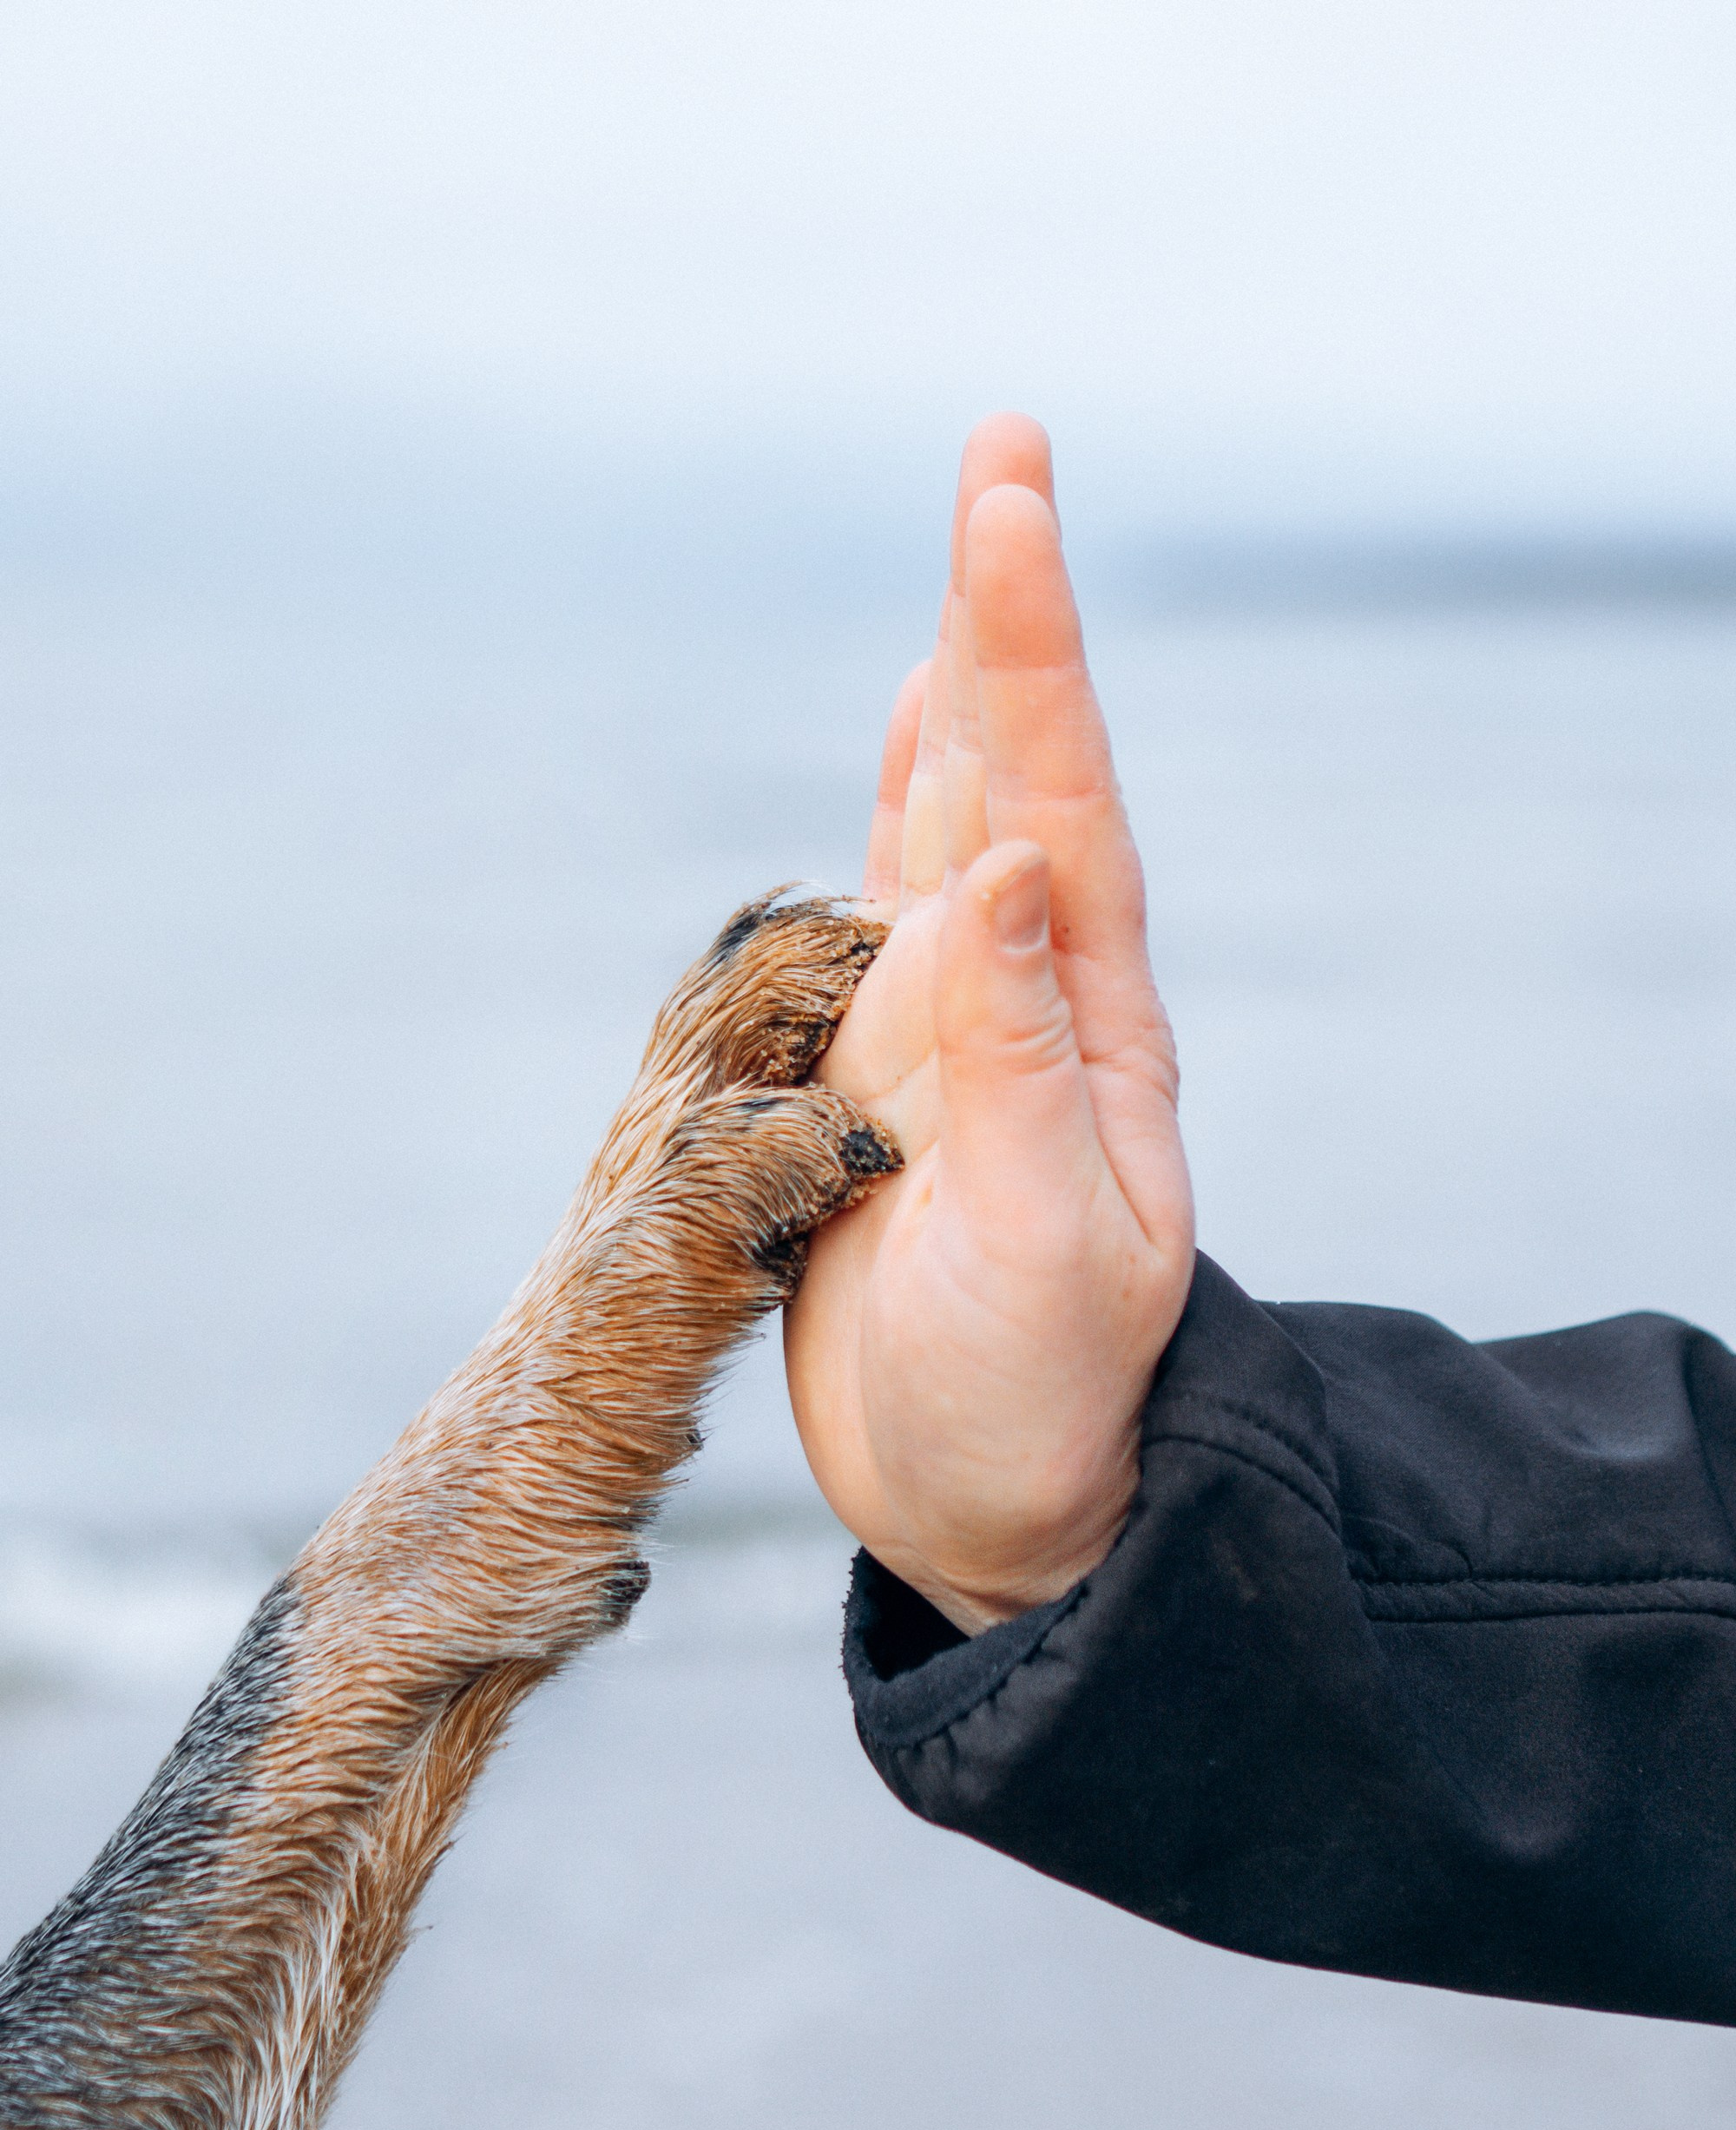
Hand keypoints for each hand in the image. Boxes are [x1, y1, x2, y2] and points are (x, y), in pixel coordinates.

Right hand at [784, 416, 1195, 1633]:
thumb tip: (1008, 866)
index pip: (1062, 806)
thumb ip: (1022, 1062)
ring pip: (953, 824)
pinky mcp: (884, 1078)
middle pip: (1015, 777)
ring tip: (974, 552)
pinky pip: (887, 912)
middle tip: (1007, 452)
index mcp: (1086, 1031)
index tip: (1007, 504)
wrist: (993, 1502)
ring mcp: (955, 1034)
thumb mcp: (1048, 1248)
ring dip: (957, 687)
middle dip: (1006, 617)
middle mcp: (1026, 1005)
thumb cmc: (1031, 1402)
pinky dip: (896, 809)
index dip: (1029, 655)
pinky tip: (903, 737)